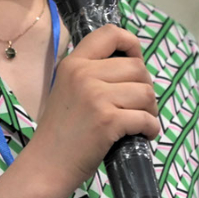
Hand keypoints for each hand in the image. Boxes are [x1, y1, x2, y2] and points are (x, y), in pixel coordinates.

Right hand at [25, 25, 159, 194]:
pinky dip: (151, 128)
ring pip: (146, 92)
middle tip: (139, 107)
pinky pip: (146, 118)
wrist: (47, 163)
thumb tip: (134, 67)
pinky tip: (143, 134)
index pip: (111, 33)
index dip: (133, 45)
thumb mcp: (70, 90)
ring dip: (151, 110)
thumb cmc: (63, 130)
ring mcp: (95, 96)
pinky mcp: (108, 120)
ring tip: (140, 122)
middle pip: (138, 68)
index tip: (136, 63)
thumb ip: (94, 75)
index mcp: (73, 63)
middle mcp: (83, 74)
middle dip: (146, 88)